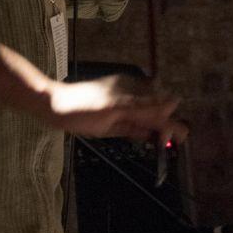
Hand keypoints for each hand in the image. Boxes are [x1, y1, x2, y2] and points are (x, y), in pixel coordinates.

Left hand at [44, 74, 187, 146]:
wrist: (52, 107)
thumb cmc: (81, 108)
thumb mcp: (115, 109)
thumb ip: (144, 107)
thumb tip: (174, 101)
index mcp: (131, 89)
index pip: (160, 104)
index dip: (171, 121)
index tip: (180, 138)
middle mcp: (128, 95)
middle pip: (154, 110)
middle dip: (165, 125)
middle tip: (172, 142)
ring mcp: (120, 106)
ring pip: (145, 117)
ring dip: (155, 128)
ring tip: (164, 142)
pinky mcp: (112, 116)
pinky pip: (133, 122)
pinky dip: (141, 130)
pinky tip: (146, 137)